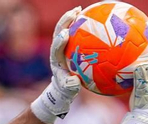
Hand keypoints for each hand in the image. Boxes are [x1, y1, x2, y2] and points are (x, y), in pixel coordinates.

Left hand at [32, 7, 82, 121]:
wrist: (63, 85)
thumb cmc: (66, 88)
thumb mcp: (68, 90)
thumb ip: (71, 86)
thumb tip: (75, 82)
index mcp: (56, 59)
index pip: (56, 47)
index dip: (60, 40)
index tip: (65, 34)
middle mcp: (58, 48)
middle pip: (58, 31)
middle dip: (64, 21)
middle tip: (73, 14)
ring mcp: (63, 45)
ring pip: (65, 28)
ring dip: (71, 18)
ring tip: (79, 9)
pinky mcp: (70, 44)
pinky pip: (75, 32)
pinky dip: (81, 25)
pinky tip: (91, 19)